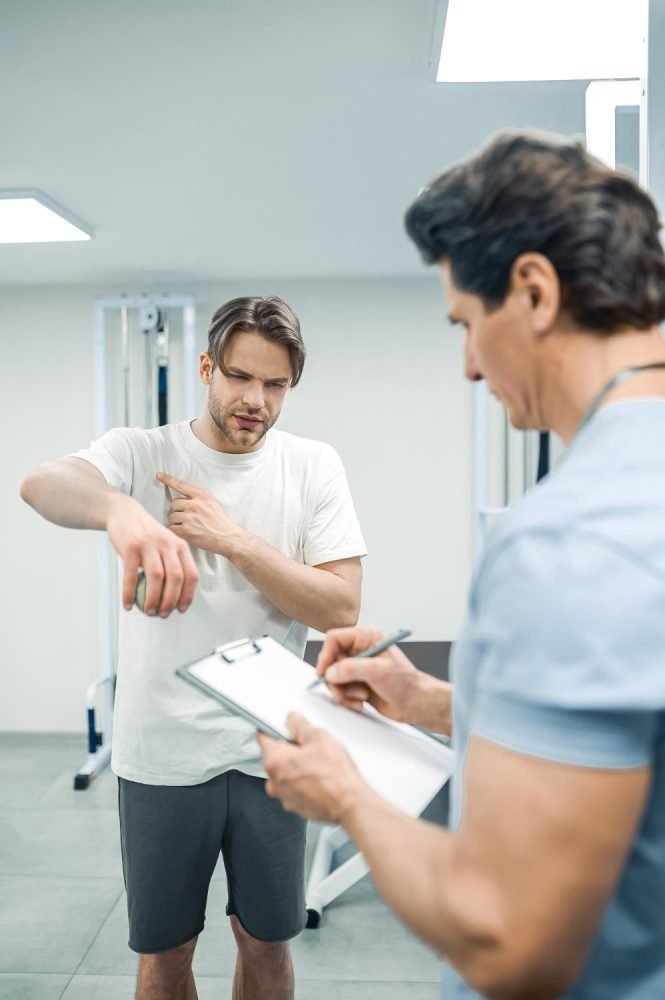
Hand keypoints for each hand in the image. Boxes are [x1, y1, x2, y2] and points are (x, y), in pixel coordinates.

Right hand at [106, 493, 198, 616]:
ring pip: (156, 578)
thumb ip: (173, 563)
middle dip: (171, 601)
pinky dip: (130, 593)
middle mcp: (168, 544)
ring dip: (153, 599)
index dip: (188, 595)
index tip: (181, 609)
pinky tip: (128, 604)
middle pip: (176, 578)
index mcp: (180, 545)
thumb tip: (176, 595)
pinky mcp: (131, 547)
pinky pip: (131, 575)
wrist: (124, 512)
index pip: (191, 574)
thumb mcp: (166, 543)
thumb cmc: (146, 533)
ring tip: (148, 612)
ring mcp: (149, 545)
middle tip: (163, 614)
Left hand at [157, 472, 243, 556]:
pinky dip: (177, 531)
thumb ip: (198, 499)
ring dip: (177, 522)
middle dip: (178, 511)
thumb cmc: (220, 522)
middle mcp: (195, 505)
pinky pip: (172, 528)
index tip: (159, 475)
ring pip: (172, 517)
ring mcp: (190, 517)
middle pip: (174, 503)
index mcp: (202, 496)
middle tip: (188, 517)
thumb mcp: (212, 503)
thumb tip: (182, 498)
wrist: (228, 538)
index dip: (168, 479)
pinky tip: (188, 533)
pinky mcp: (186, 530)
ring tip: (190, 526)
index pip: (181, 485)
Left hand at [259, 713, 366, 822]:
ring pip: (285, 773)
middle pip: (276, 757)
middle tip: (310, 746)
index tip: (284, 726)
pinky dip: (303, 782)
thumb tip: (293, 719)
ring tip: (318, 764)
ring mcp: (284, 796)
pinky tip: (320, 778)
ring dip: (297, 767)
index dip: (275, 728)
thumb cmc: (334, 776)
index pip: (264, 737)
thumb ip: (300, 725)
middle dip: (290, 750)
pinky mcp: (295, 806)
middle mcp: (274, 782)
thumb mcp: (319, 738)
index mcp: (274, 762)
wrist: (349, 804)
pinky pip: (294, 788)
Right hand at [316, 625, 420, 721]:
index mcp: (366, 637)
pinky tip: (361, 701)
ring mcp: (357, 667)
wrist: (415, 703)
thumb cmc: (406, 683)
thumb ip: (351, 669)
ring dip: (343, 691)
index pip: (335, 639)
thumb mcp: (377, 671)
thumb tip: (330, 672)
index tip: (324, 672)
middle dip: (336, 679)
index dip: (326, 655)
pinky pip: (339, 689)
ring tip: (360, 696)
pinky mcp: (356, 682)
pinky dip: (346, 698)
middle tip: (343, 691)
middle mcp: (359, 650)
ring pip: (333, 678)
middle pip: (330, 661)